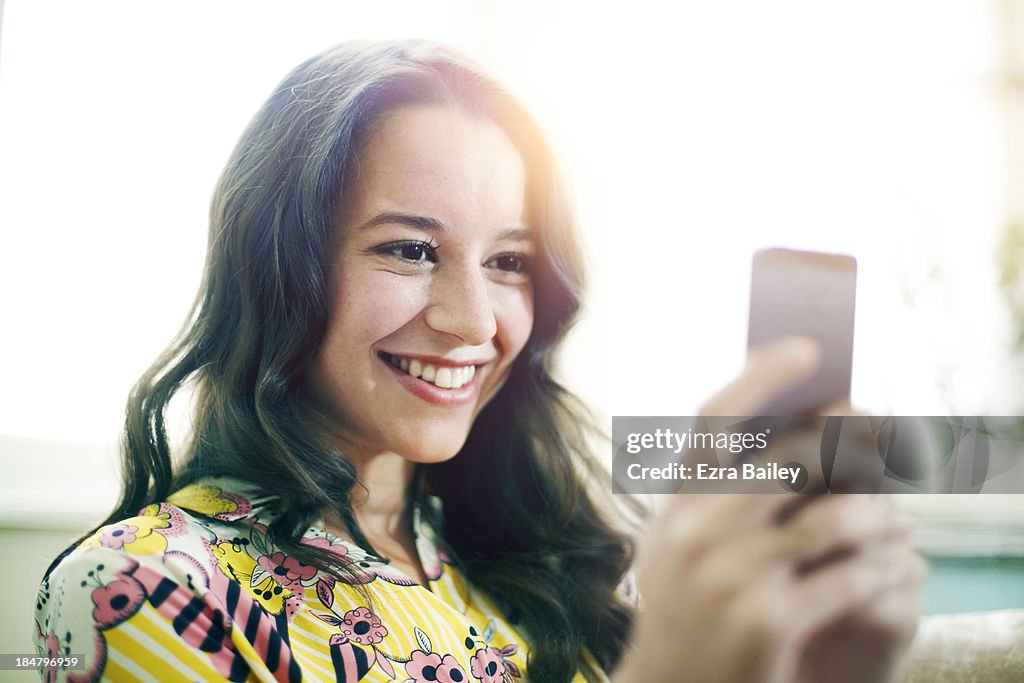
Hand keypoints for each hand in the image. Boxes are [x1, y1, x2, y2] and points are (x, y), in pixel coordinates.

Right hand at [614, 339, 925, 682]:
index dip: (761, 375)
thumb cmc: (687, 609)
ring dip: (877, 516)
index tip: (807, 347)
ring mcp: (730, 577)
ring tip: (899, 518)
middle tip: (884, 430)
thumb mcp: (682, 546)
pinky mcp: (767, 621)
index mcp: (676, 505)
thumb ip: (719, 494)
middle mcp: (696, 532)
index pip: (715, 419)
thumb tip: (791, 433)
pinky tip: (891, 565)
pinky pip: (846, 578)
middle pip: (791, 460)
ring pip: (832, 520)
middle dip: (847, 442)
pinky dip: (878, 568)